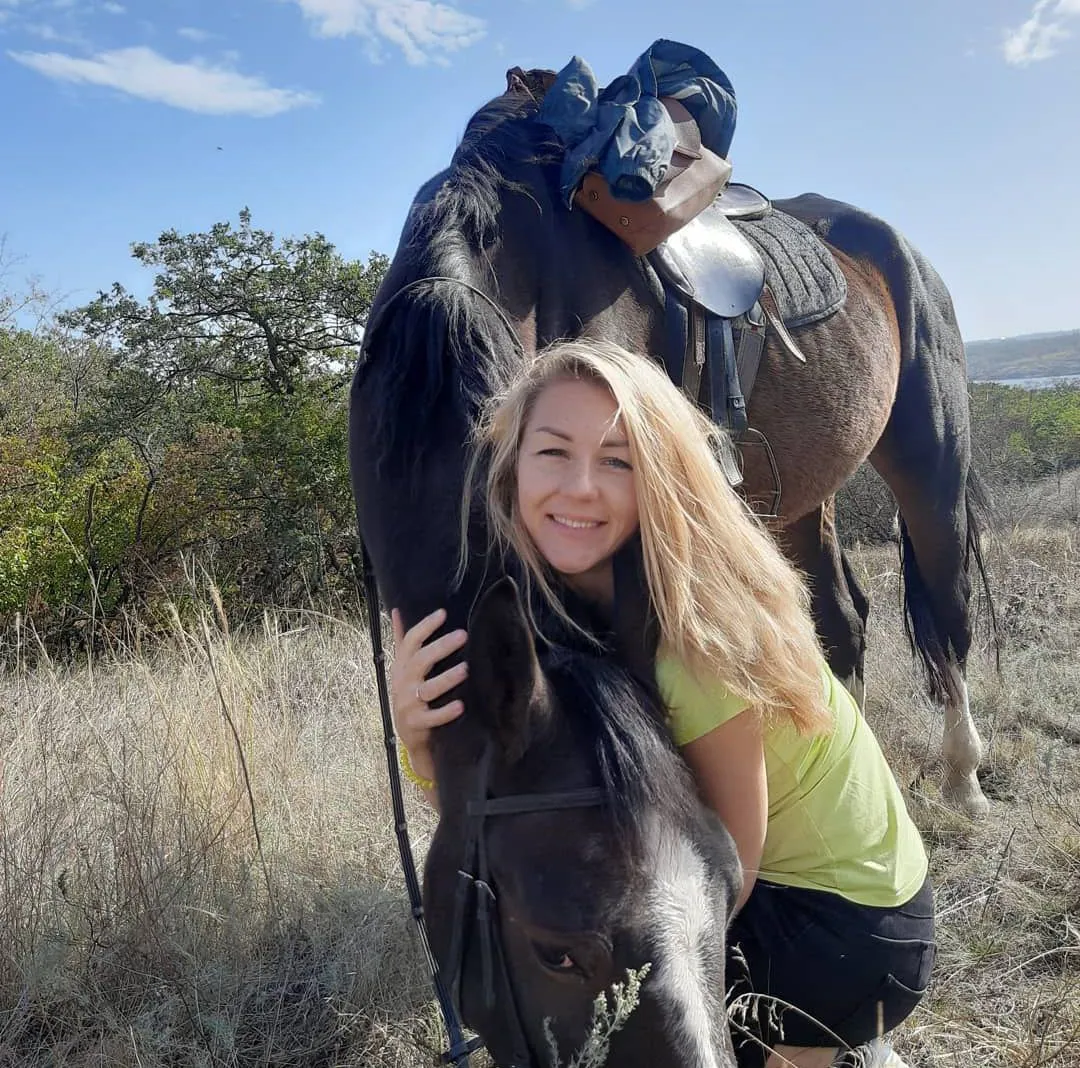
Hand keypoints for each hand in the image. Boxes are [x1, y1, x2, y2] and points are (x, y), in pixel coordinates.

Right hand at [390, 607, 467, 760]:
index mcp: (402, 666)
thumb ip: (402, 640)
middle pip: (420, 661)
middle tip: (462, 635)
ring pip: (427, 689)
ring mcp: (408, 704)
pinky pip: (432, 717)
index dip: (425, 627)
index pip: (411, 641)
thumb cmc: (408, 693)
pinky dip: (445, 712)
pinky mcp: (416, 724)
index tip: (443, 613)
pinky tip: (460, 705)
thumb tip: (396, 610)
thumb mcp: (403, 667)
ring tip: (465, 668)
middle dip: (441, 647)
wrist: (407, 734)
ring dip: (446, 678)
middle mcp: (403, 682)